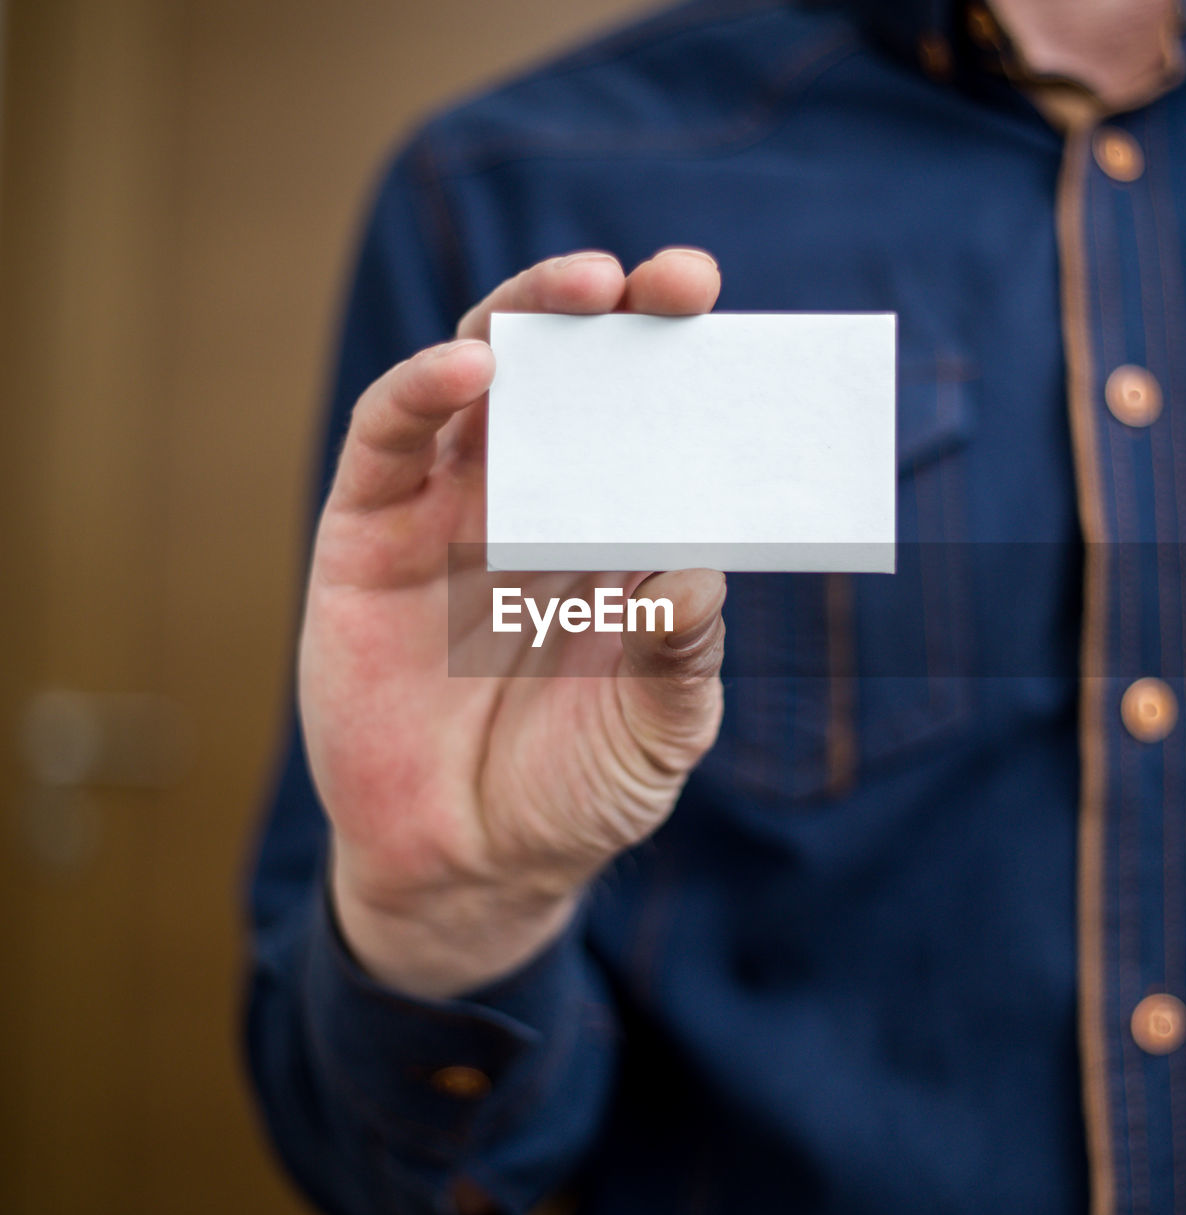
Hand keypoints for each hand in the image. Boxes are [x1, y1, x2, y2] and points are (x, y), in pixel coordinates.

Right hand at [298, 248, 725, 997]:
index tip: (723, 312)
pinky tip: (474, 369)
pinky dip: (421, 389)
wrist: (467, 866)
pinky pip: (388, 438)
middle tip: (668, 284)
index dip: (681, 361)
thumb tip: (696, 571)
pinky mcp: (368, 534)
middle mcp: (533, 503)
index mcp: (613, 536)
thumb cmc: (577, 791)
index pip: (648, 421)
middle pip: (567, 374)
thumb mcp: (658, 730)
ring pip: (478, 377)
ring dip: (525, 320)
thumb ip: (683, 652)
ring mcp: (446, 511)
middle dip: (612, 314)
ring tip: (581, 290)